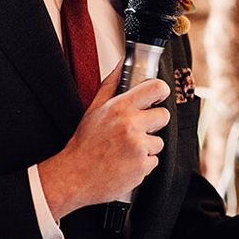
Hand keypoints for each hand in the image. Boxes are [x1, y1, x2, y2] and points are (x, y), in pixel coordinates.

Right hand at [38, 63, 170, 219]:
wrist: (74, 176)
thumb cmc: (85, 143)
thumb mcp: (95, 109)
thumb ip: (112, 84)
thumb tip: (123, 62)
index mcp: (120, 108)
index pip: (156, 88)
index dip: (161, 91)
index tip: (158, 97)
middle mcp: (131, 125)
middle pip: (163, 116)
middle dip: (153, 123)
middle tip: (136, 129)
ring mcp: (138, 147)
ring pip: (158, 141)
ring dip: (147, 146)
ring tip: (125, 150)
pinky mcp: (142, 167)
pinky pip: (154, 161)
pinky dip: (142, 163)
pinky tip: (125, 163)